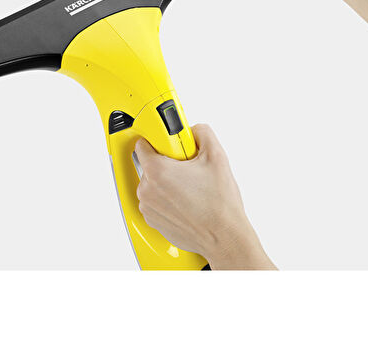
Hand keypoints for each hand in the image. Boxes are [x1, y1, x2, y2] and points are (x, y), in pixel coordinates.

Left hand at [135, 124, 275, 269]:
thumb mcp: (216, 156)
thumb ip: (202, 133)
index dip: (158, 141)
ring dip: (166, 183)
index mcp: (157, 171)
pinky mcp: (153, 221)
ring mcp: (148, 208)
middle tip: (188, 169)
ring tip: (190, 188)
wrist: (224, 237)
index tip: (169, 144)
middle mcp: (147, 190)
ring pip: (152, 184)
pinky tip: (186, 202)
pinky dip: (166, 200)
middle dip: (167, 163)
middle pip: (149, 164)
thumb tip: (193, 130)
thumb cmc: (220, 204)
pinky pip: (155, 202)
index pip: (142, 144)